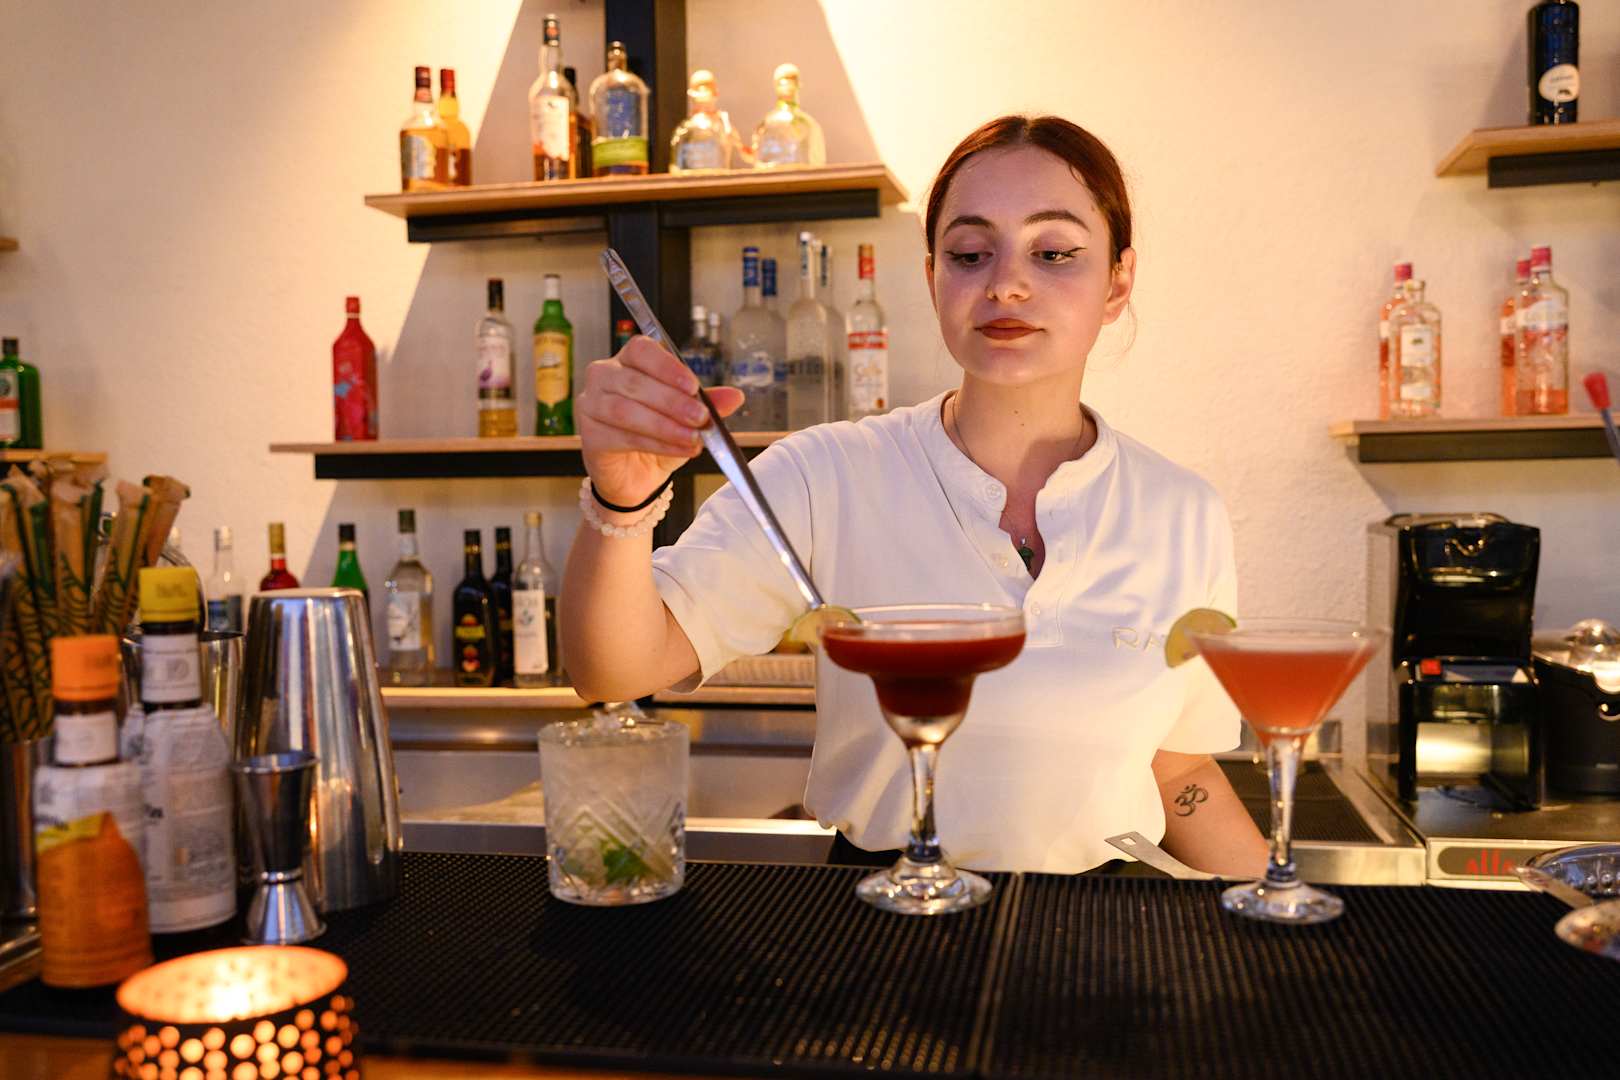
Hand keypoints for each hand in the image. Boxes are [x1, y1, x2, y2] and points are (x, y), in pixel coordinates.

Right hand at [576, 336, 743, 505]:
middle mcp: (604, 377)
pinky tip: (677, 449)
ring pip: (625, 410)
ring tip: (692, 438)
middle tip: (701, 418)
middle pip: (634, 381)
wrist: (637, 477)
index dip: (667, 367)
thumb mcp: (689, 418)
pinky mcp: (590, 435)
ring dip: (664, 425)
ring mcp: (591, 405)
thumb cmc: (659, 437)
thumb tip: (735, 396)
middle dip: (672, 401)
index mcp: (629, 361)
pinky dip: (654, 443)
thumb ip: (709, 404)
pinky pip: (621, 436)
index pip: (642, 350)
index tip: (693, 385)